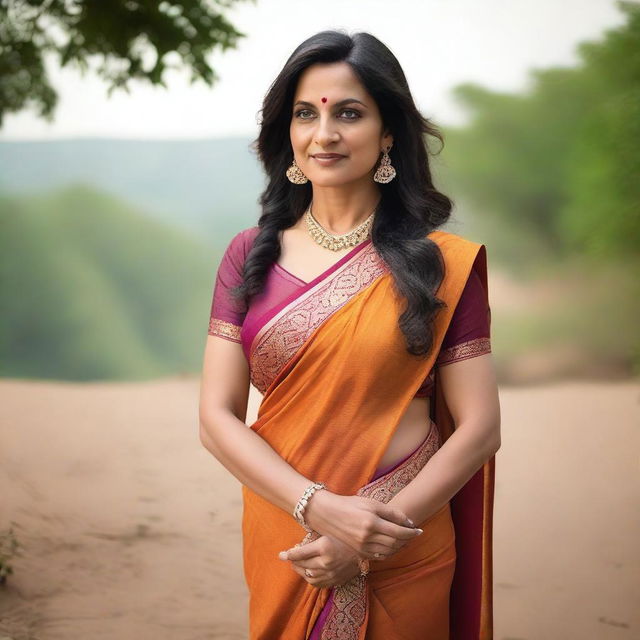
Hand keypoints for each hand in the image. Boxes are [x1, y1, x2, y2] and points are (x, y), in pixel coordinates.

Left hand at [280, 533, 361, 588]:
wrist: (363, 549)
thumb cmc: (343, 536)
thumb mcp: (327, 532)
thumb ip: (312, 537)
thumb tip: (295, 543)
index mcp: (324, 546)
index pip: (299, 553)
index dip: (288, 554)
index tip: (281, 554)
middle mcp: (326, 562)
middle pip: (302, 565)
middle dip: (293, 561)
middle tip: (289, 557)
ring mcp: (331, 573)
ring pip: (308, 575)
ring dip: (300, 570)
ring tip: (297, 565)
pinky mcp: (335, 580)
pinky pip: (317, 583)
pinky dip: (310, 578)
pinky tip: (308, 572)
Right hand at [303, 490, 422, 559]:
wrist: (327, 514)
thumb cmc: (350, 504)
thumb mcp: (371, 503)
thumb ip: (391, 513)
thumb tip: (409, 522)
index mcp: (372, 522)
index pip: (399, 532)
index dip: (411, 532)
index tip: (419, 530)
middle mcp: (367, 537)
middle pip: (396, 543)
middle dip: (407, 540)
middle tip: (414, 535)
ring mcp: (362, 547)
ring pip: (389, 552)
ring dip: (400, 547)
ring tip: (405, 540)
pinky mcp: (359, 552)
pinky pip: (379, 556)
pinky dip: (389, 552)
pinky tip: (392, 546)